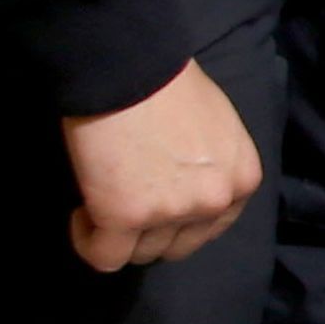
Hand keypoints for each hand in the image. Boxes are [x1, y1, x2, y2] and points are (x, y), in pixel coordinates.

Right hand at [61, 62, 261, 272]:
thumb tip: (186, 186)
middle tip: (124, 200)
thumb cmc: (169, 85)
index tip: (151, 198)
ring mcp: (171, 213)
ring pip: (141, 254)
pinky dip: (88, 242)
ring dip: (119, 235)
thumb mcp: (219, 128)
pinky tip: (81, 215)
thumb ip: (213, 166)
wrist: (130, 66)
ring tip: (101, 199)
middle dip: (149, 232)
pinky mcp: (125, 216)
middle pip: (177, 247)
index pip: (211, 228)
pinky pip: (104, 257)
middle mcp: (215, 202)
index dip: (177, 221)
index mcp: (242, 180)